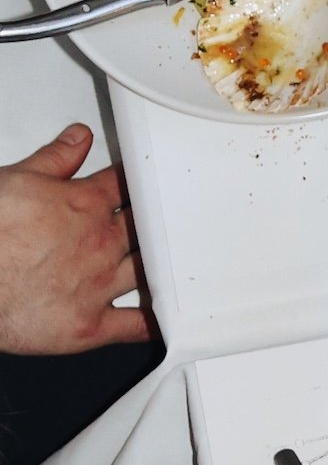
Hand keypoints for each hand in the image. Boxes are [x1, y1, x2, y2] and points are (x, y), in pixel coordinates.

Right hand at [0, 126, 150, 354]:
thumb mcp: (16, 180)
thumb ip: (54, 159)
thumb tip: (79, 138)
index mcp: (85, 205)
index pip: (125, 184)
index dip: (138, 179)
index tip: (146, 179)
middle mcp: (101, 243)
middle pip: (146, 225)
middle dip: (156, 220)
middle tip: (170, 216)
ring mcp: (99, 285)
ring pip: (148, 269)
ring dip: (162, 263)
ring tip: (174, 258)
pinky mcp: (89, 325)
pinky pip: (135, 325)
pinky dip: (155, 323)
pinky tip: (168, 318)